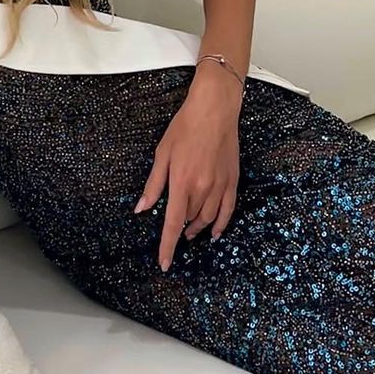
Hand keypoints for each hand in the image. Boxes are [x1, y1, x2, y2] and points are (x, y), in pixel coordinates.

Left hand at [133, 84, 240, 271]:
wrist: (214, 110)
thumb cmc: (185, 127)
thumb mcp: (162, 154)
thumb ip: (154, 185)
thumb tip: (142, 208)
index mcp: (182, 183)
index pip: (172, 224)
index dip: (167, 247)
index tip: (164, 263)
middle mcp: (202, 189)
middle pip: (189, 221)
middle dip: (180, 230)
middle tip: (174, 231)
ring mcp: (220, 186)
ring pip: (208, 219)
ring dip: (197, 229)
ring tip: (190, 231)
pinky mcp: (232, 181)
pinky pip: (228, 211)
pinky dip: (221, 225)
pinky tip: (215, 232)